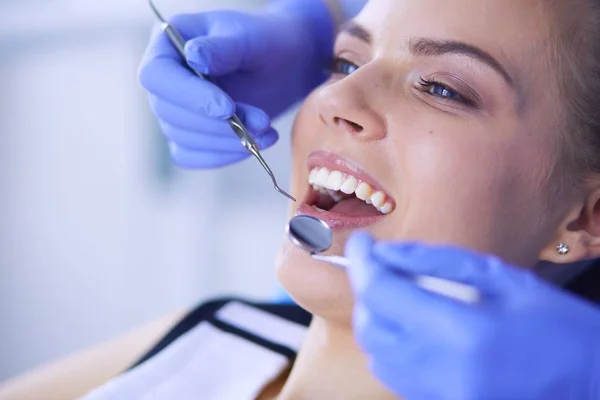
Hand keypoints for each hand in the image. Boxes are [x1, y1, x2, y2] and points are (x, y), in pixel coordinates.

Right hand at [138, 0, 333, 167]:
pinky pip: (191, 156)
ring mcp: (172, 109)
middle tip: (262, 122)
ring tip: (267, 131)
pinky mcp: (187, 135)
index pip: (156, 76)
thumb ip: (222, 48)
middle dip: (217, 124)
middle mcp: (163, 79)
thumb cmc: (266, 43)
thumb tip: (193, 56)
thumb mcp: (250, 38)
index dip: (189, 96)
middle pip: (168, 112)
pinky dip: (222, 155)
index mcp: (167, 43)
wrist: (283, 67)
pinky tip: (254, 145)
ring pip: (182, 138)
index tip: (227, 109)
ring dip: (226, 141)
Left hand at [346, 233, 599, 399]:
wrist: (592, 384)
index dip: (362, 262)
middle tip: (379, 265)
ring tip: (395, 293)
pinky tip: (409, 325)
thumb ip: (436, 262)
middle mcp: (445, 373)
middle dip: (365, 290)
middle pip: (370, 327)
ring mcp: (443, 398)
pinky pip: (394, 377)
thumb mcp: (501, 277)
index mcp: (464, 333)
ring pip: (376, 355)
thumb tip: (386, 252)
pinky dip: (390, 346)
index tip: (360, 243)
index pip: (382, 294)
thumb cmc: (556, 325)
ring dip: (375, 319)